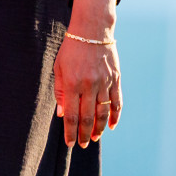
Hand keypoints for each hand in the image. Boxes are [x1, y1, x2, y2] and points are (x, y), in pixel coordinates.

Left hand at [54, 0, 121, 147]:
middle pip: (87, 117)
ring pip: (103, 113)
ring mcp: (105, 83)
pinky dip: (115, 116)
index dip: (70, 132)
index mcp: (73, 83)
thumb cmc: (71, 49)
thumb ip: (61, 91)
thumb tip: (62, 114)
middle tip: (81, 145)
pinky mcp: (115, 79)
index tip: (70, 143)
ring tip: (93, 138)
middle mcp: (89, 85)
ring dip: (98, 129)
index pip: (71, 115)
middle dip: (84, 134)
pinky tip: (110, 126)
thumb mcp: (59, 67)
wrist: (93, 30)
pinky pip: (117, 102)